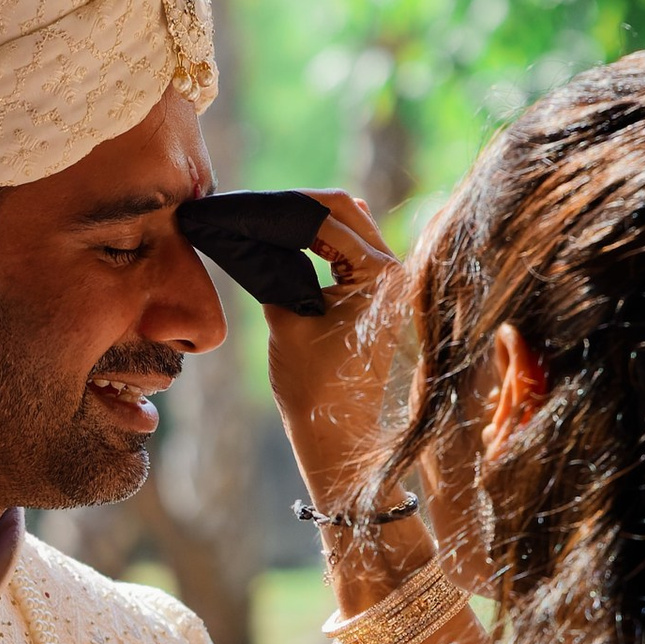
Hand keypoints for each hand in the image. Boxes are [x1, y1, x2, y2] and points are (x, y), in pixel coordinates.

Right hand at [260, 190, 407, 516]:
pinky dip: (323, 243)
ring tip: (268, 224)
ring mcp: (393, 285)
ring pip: (349, 228)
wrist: (336, 438)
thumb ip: (279, 264)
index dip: (283, 207)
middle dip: (299, 208)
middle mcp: (396, 273)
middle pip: (345, 213)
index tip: (247, 205)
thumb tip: (260, 229)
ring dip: (311, 224)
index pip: (328, 215)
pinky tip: (291, 242)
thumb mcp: (286, 315)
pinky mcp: (382, 298)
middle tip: (256, 211)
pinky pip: (352, 253)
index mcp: (380, 274)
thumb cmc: (313, 387)